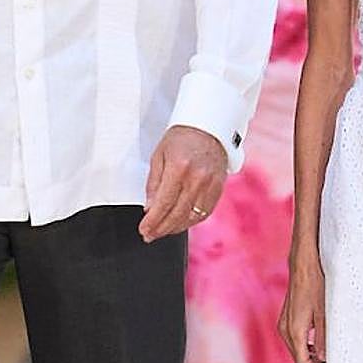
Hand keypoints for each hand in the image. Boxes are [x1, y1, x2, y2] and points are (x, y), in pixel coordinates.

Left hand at [138, 126, 227, 242]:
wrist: (209, 127)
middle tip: (150, 235)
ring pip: (192, 217)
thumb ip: (154, 183)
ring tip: (163, 230)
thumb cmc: (181, 138)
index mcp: (179, 168)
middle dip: (161, 229)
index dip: (152, 221)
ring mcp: (210, 184)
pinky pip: (205, 212)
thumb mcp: (159, 155)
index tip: (143, 230)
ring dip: (175, 228)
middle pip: (177, 214)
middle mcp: (197, 178)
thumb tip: (150, 208)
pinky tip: (181, 222)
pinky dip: (191, 221)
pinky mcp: (219, 187)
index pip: (163, 204)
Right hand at [279, 248, 326, 362]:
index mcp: (295, 330)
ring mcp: (283, 322)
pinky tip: (315, 340)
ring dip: (307, 353)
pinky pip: (292, 337)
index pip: (302, 360)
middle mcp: (285, 329)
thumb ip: (323, 337)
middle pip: (297, 356)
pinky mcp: (285, 317)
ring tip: (324, 353)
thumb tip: (323, 357)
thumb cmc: (315, 284)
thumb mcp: (324, 312)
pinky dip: (303, 343)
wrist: (303, 264)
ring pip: (294, 347)